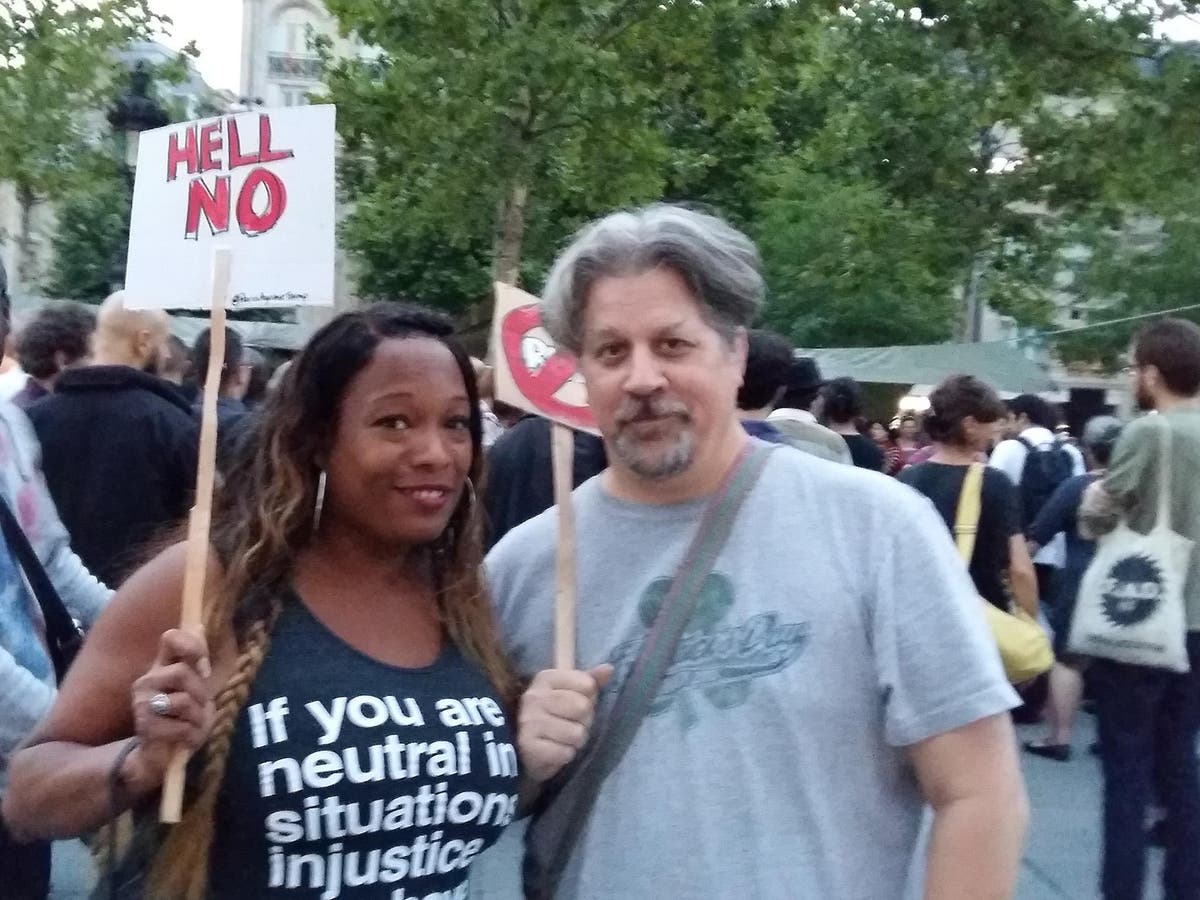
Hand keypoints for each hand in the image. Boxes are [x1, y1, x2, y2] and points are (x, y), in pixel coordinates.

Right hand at [126, 629, 215, 792]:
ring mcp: (143, 703)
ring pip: (184, 700)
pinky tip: (185, 738)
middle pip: (183, 672)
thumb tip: (199, 624)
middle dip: (201, 692)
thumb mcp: (196, 687)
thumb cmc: (182, 717)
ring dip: (198, 717)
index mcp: (161, 666)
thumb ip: (197, 660)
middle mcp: (147, 680)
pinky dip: (192, 735)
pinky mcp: (145, 726)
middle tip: (199, 706)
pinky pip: (183, 726)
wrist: (161, 754)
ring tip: (192, 724)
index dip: (193, 646)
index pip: (171, 638)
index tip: (204, 667)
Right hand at [518, 664, 612, 783]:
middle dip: (584, 721)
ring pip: (577, 733)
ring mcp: (529, 721)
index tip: (576, 704)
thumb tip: (608, 669)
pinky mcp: (528, 746)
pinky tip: (554, 750)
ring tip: (563, 739)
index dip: (589, 698)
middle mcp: (534, 696)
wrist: (527, 750)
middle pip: (583, 707)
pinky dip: (565, 755)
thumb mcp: (571, 693)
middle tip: (571, 724)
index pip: (587, 684)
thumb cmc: (555, 717)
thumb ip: (590, 680)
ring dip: (575, 741)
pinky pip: (566, 753)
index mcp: (546, 678)